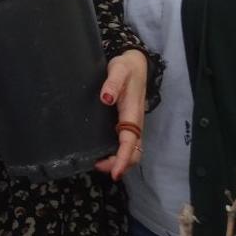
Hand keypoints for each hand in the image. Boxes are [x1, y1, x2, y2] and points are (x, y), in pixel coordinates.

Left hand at [93, 49, 147, 181]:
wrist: (135, 64)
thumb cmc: (126, 67)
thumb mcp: (118, 70)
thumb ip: (112, 82)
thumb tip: (106, 97)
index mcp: (132, 113)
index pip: (130, 141)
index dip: (122, 158)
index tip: (115, 172)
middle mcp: (134, 122)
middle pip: (134, 152)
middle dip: (121, 164)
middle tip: (100, 168)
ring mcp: (132, 124)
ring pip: (131, 150)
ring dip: (119, 161)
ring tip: (100, 165)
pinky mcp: (127, 123)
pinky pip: (126, 143)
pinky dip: (118, 154)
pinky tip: (104, 154)